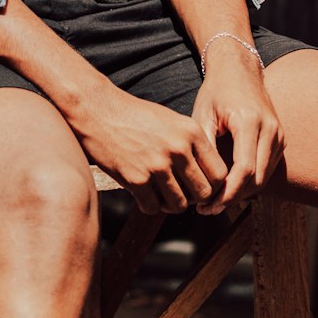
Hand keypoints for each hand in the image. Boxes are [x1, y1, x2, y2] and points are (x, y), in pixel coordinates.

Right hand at [73, 88, 228, 215]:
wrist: (98, 110)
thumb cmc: (134, 115)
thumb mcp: (171, 121)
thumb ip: (191, 145)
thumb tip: (206, 175)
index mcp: (191, 132)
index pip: (219, 173)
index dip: (214, 186)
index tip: (203, 188)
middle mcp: (178, 149)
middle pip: (203, 193)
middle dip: (194, 198)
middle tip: (182, 194)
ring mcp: (157, 165)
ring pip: (179, 204)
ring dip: (171, 204)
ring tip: (160, 194)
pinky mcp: (136, 179)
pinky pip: (153, 207)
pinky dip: (149, 205)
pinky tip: (142, 193)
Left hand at [191, 62, 285, 214]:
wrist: (239, 70)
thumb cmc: (217, 91)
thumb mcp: (203, 114)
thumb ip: (204, 146)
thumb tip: (199, 181)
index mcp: (250, 121)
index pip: (244, 170)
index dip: (227, 193)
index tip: (208, 204)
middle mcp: (270, 129)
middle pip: (256, 179)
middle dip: (232, 198)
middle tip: (208, 208)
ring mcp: (279, 135)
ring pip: (264, 178)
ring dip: (241, 193)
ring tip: (215, 201)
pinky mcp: (281, 140)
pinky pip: (267, 170)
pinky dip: (250, 183)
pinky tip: (229, 188)